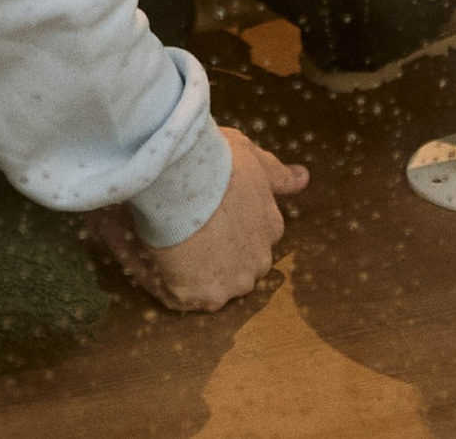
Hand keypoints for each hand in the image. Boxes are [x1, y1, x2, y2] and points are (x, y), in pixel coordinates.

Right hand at [112, 129, 305, 311]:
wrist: (187, 178)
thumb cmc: (218, 161)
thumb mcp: (254, 158)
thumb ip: (277, 174)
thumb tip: (303, 179)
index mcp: (271, 228)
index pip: (254, 240)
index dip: (230, 229)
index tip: (209, 216)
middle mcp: (258, 261)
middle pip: (238, 268)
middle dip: (217, 256)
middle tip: (186, 230)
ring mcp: (232, 283)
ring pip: (212, 286)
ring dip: (193, 273)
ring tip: (166, 244)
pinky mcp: (203, 297)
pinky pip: (181, 296)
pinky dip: (166, 282)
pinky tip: (152, 258)